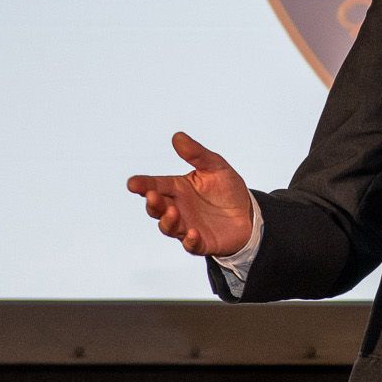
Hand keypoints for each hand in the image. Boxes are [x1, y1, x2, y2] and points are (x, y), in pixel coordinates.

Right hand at [125, 132, 254, 256]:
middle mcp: (177, 208)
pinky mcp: (201, 242)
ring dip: (168, 221)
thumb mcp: (215, 166)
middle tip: (152, 196)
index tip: (132, 183)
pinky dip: (190, 240)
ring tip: (173, 212)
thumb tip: (177, 136)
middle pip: (157, 208)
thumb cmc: (227, 189)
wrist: (249, 214)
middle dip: (153, 202)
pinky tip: (192, 233)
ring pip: (169, 227)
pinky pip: (191, 245)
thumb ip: (197, 154)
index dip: (142, 184)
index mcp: (177, 189)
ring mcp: (187, 226)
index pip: (155, 185)